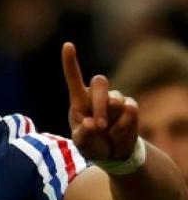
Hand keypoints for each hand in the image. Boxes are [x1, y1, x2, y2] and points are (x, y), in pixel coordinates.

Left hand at [62, 42, 138, 161]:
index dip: (70, 62)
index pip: (74, 79)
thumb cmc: (92, 145)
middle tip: (99, 125)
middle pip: (100, 82)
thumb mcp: (82, 144)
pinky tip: (118, 133)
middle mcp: (97, 95)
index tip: (67, 45)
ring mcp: (115, 98)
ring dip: (111, 118)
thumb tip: (91, 123)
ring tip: (107, 132)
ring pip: (116, 98)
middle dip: (100, 103)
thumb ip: (83, 134)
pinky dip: (123, 126)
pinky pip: (130, 110)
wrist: (112, 154)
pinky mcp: (130, 106)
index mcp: (79, 101)